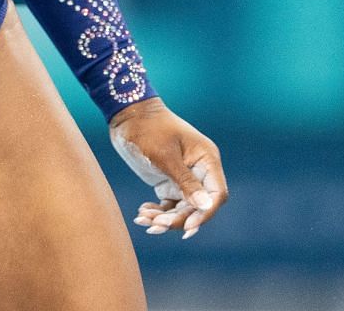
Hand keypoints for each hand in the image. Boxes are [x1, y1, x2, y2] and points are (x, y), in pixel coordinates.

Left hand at [107, 96, 226, 239]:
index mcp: (206, 159)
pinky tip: (142, 212)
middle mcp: (199, 170)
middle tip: (154, 225)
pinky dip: (157, 212)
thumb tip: (206, 207)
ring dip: (165, 218)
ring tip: (143, 219)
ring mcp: (184, 177)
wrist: (127, 115)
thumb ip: (186, 183)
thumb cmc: (148, 130)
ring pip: (182, 209)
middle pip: (197, 206)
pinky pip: (169, 205)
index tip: (187, 229)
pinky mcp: (168, 180)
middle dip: (177, 219)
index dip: (205, 213)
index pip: (216, 194)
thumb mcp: (165, 158)